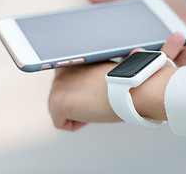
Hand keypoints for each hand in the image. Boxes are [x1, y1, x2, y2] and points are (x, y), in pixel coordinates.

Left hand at [48, 49, 176, 130]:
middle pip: (61, 98)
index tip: (94, 95)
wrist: (129, 88)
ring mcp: (56, 86)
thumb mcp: (103, 72)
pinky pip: (60, 123)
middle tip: (97, 102)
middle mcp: (60, 71)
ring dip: (76, 113)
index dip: (81, 93)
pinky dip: (76, 124)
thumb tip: (90, 88)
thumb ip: (89, 76)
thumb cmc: (123, 83)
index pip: (66, 84)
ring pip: (58, 111)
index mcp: (72, 61)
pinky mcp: (57, 102)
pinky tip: (90, 114)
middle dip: (77, 104)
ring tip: (95, 106)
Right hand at [87, 0, 185, 63]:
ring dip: (169, 50)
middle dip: (137, 59)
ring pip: (161, 64)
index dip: (107, 54)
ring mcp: (164, 60)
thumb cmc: (166, 6)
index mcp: (129, 44)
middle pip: (136, 64)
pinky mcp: (183, 59)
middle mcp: (145, 56)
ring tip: (177, 35)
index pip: (113, 53)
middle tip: (137, 49)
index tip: (104, 49)